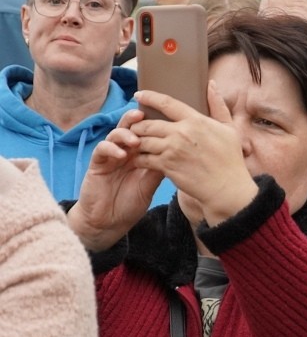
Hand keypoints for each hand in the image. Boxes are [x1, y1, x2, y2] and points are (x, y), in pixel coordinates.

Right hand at [68, 109, 163, 250]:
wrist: (109, 222)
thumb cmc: (130, 203)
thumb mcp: (150, 184)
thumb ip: (160, 167)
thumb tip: (178, 152)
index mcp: (140, 154)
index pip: (147, 132)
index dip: (154, 124)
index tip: (166, 118)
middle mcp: (125, 151)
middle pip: (130, 127)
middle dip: (137, 120)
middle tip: (145, 115)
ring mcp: (110, 156)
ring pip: (115, 135)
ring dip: (125, 134)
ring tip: (136, 141)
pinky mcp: (97, 164)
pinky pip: (101, 150)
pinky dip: (111, 149)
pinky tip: (121, 155)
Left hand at [130, 83, 257, 224]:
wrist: (227, 188)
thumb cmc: (230, 159)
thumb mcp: (229, 128)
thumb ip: (218, 105)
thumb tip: (211, 84)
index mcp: (196, 121)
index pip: (167, 103)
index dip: (150, 97)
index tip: (139, 95)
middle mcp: (182, 133)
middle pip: (148, 123)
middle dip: (138, 125)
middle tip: (134, 127)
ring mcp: (172, 150)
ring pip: (142, 141)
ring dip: (136, 142)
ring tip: (134, 143)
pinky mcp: (166, 166)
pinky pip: (143, 158)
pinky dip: (138, 158)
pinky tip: (140, 159)